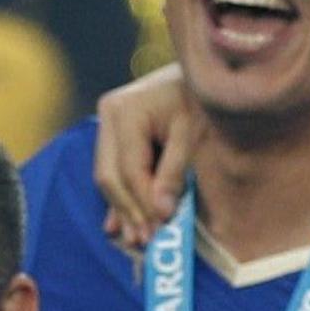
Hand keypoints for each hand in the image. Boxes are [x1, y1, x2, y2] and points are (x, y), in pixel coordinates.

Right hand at [91, 66, 195, 249]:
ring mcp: (106, 123)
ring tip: (135, 237)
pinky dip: (119, 197)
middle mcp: (108, 115)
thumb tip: (160, 213)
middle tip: (145, 240)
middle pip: (110, 176)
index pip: (130, 169)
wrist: (203, 70)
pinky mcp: (111, 132)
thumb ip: (174, 172)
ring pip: (107, 177)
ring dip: (122, 209)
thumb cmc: (201, 98)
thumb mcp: (192, 133)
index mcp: (126, 111)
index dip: (144, 201)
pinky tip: (117, 224)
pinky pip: (111, 171)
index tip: (160, 227)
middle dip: (129, 210)